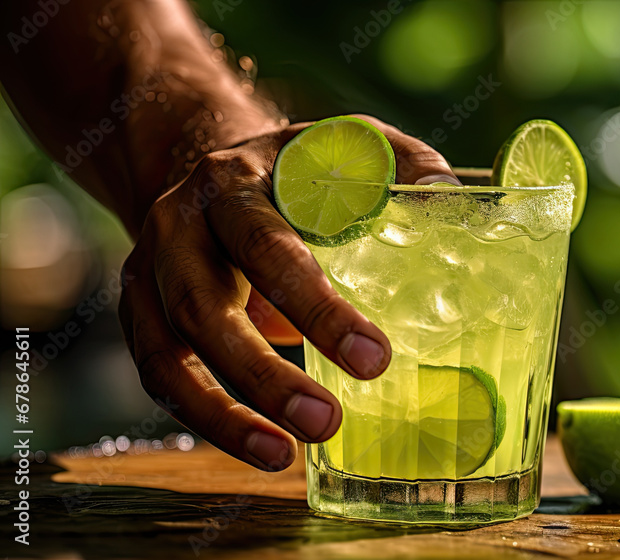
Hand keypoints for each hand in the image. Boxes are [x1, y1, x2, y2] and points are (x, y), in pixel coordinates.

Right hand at [117, 116, 458, 470]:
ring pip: (167, 354)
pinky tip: (262, 447)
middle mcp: (177, 226)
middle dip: (264, 374)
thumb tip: (445, 198)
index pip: (268, 246)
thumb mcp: (344, 146)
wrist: (210, 168)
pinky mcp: (141, 311)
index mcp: (231, 183)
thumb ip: (401, 163)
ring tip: (284, 457)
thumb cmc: (295, 168)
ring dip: (224, 414)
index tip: (375, 359)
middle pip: (204, 308)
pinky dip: (207, 419)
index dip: (317, 307)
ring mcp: (149, 271)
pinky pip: (162, 376)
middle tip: (328, 422)